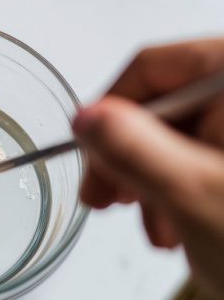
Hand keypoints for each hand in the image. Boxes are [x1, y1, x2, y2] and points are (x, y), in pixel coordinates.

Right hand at [73, 39, 223, 299]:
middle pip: (172, 102)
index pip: (156, 66)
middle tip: (109, 202)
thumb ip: (132, 148)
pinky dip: (191, 191)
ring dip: (159, 182)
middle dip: (135, 157)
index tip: (87, 155)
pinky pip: (215, 158)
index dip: (110, 112)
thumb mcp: (193, 196)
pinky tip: (187, 230)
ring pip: (191, 135)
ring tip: (160, 233)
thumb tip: (87, 117)